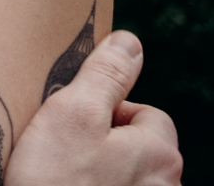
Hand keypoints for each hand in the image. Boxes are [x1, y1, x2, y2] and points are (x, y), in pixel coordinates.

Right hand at [6, 31, 181, 185]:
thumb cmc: (54, 180)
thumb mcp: (72, 112)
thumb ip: (105, 75)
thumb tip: (130, 42)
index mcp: (159, 151)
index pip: (145, 113)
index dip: (107, 111)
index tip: (73, 122)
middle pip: (139, 148)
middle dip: (105, 144)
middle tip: (63, 149)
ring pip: (126, 178)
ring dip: (99, 173)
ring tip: (61, 176)